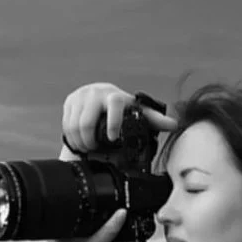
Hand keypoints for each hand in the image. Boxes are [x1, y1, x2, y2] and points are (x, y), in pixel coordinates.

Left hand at [48, 208, 126, 241]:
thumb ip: (109, 228)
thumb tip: (120, 214)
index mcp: (54, 236)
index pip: (63, 214)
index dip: (74, 206)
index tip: (85, 201)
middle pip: (72, 222)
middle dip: (85, 217)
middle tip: (95, 210)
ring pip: (79, 232)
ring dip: (89, 229)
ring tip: (98, 224)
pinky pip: (84, 240)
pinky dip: (91, 238)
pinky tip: (98, 236)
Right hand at [60, 82, 177, 155]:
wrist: (98, 102)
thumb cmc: (121, 111)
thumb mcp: (136, 115)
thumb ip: (153, 120)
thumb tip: (174, 125)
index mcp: (115, 96)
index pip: (114, 104)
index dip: (113, 122)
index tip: (112, 138)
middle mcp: (97, 92)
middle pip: (87, 119)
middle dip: (89, 139)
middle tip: (93, 149)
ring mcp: (81, 95)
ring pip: (74, 124)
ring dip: (79, 140)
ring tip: (86, 148)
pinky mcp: (70, 101)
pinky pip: (66, 123)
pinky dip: (71, 136)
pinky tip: (78, 141)